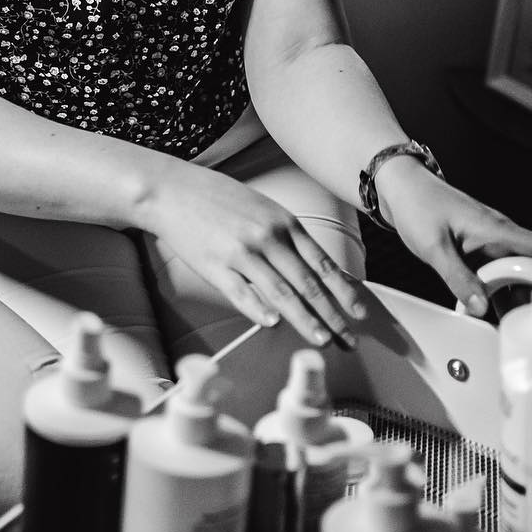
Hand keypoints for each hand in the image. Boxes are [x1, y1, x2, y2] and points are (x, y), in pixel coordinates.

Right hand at [139, 165, 369, 348]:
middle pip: (307, 284)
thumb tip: (312, 267)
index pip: (322, 263)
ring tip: (322, 341)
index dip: (343, 291)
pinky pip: (242, 294)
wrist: (172, 190)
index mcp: (282, 222)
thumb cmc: (218, 198)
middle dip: (331, 315)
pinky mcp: (215, 266)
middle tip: (348, 339)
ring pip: (281, 293)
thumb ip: (286, 236)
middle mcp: (267, 237)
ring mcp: (241, 252)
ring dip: (305, 320)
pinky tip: (274, 325)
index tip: (359, 313)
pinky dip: (260, 311)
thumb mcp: (262, 208)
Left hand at [373, 158, 531, 315]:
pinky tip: (503, 320)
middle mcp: (500, 238)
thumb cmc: (417, 206)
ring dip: (524, 300)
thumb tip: (481, 308)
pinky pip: (500, 279)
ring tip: (531, 333)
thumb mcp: (434, 246)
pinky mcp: (480, 255)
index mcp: (497, 230)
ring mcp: (491, 247)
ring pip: (518, 277)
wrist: (399, 188)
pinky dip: (502, 297)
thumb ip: (457, 277)